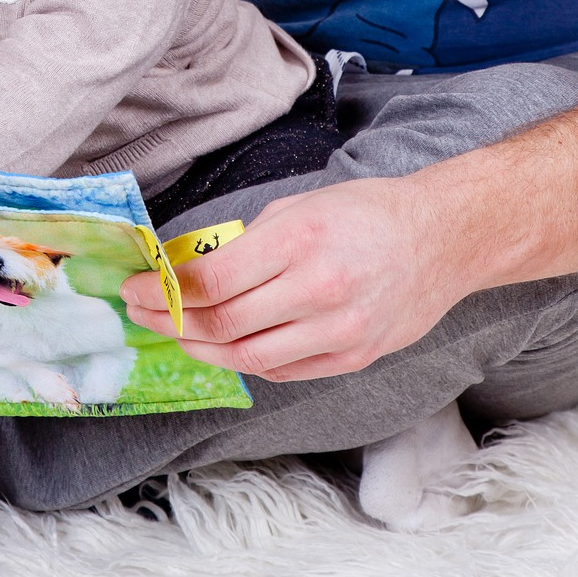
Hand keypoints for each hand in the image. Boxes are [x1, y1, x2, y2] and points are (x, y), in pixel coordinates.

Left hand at [122, 176, 466, 381]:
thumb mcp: (299, 206)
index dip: (163, 291)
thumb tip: (188, 270)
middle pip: (222, 324)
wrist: (442, 239)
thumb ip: (246, 243)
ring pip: (247, 357)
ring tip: (174, 334)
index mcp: (300, 240)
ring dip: (200, 349)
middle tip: (142, 314)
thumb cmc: (367, 213)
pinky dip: (244, 360)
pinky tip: (223, 345)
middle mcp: (319, 289)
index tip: (135, 288)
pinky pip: (281, 370)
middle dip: (170, 322)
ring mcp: (339, 330)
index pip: (211, 281)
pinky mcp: (353, 357)